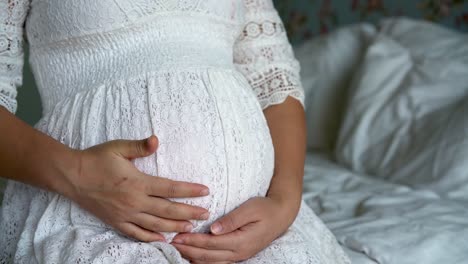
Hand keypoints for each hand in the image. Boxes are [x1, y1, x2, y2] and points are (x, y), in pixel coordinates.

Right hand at [66, 135, 209, 241]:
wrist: (71, 176)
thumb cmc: (96, 159)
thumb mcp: (118, 148)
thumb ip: (139, 146)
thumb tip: (156, 140)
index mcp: (137, 182)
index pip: (170, 187)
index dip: (190, 190)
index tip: (205, 191)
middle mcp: (134, 201)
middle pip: (168, 210)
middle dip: (189, 213)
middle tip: (205, 214)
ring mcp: (125, 214)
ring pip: (156, 225)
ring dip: (175, 227)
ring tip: (191, 228)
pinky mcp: (116, 222)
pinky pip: (137, 233)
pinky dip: (151, 238)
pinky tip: (164, 239)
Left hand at [171, 196, 298, 262]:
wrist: (281, 215)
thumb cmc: (265, 208)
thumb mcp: (250, 208)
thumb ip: (232, 219)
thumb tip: (213, 229)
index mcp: (241, 240)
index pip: (212, 243)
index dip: (193, 241)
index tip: (178, 236)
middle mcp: (239, 252)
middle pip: (208, 256)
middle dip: (188, 251)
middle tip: (171, 244)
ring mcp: (239, 255)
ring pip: (212, 262)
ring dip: (193, 257)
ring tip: (177, 250)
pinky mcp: (238, 254)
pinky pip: (218, 262)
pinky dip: (203, 261)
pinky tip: (192, 257)